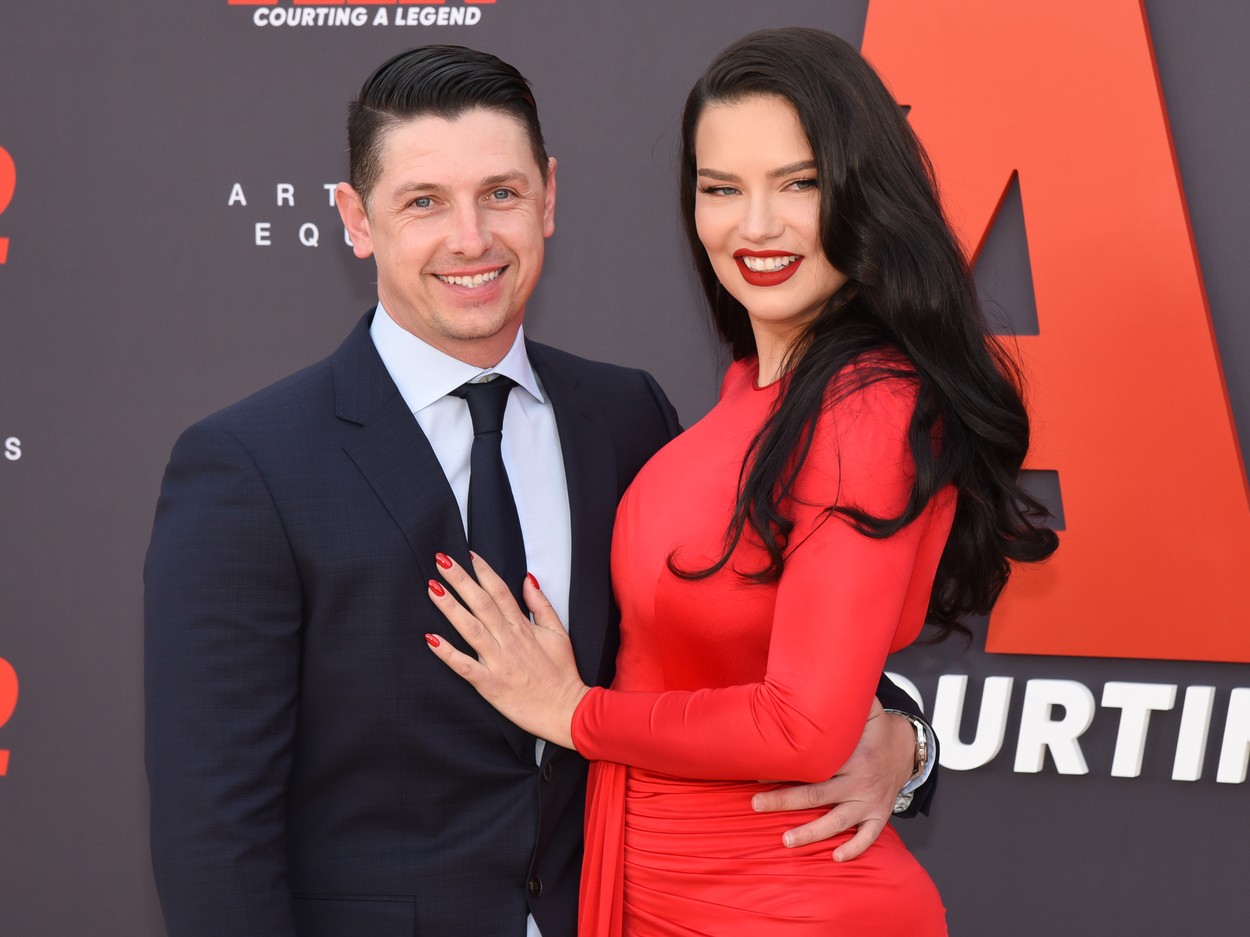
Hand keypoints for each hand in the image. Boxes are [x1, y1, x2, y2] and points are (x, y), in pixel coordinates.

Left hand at [425, 552, 588, 748]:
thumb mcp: (558, 633)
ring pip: (470, 628)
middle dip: (460, 580)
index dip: (483, 571)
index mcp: (523, 628)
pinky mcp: (490, 684)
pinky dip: (447, 653)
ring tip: (433, 588)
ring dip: (450, 607)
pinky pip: (464, 666)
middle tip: (442, 560)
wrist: (567, 710)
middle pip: (481, 603)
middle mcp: (509, 640)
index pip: (500, 592)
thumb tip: (527, 579)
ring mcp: (498, 661)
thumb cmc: (562, 674)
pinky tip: (431, 638)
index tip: (468, 554)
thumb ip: (541, 605)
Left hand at [751, 698, 914, 860]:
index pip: (816, 764)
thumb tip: (815, 676)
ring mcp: (870, 801)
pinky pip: (869, 837)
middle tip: (756, 804)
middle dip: (785, 800)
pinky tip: (835, 858)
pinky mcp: (879, 815)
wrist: (909, 748)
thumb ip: (844, 699)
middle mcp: (861, 780)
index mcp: (854, 754)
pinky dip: (854, 849)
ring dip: (812, 833)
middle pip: (818, 795)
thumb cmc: (876, 727)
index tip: (758, 772)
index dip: (787, 768)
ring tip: (786, 840)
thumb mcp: (867, 708)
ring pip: (838, 821)